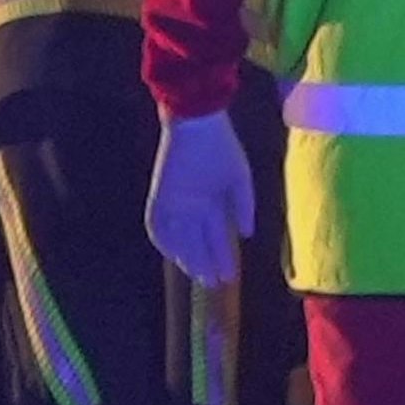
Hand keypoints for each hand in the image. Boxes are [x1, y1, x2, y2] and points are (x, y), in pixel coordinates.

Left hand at [146, 111, 257, 286]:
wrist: (197, 121)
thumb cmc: (221, 146)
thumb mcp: (240, 177)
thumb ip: (244, 206)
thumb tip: (247, 234)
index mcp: (212, 201)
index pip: (217, 236)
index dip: (223, 256)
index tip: (231, 277)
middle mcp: (193, 206)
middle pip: (198, 242)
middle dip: (206, 263)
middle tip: (214, 284)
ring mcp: (175, 202)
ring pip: (180, 239)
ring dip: (188, 257)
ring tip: (199, 275)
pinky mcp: (159, 195)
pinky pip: (157, 225)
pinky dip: (165, 241)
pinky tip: (175, 255)